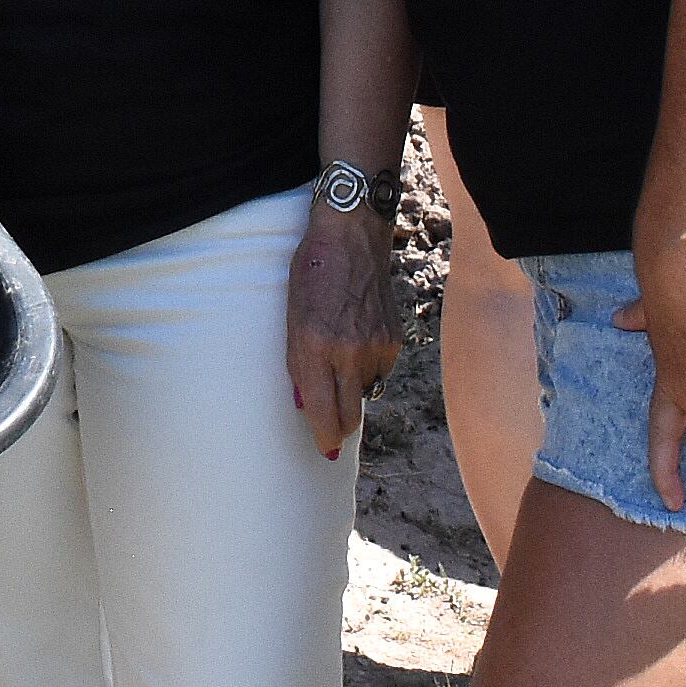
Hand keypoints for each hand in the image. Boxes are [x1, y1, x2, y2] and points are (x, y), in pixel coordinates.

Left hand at [282, 208, 403, 462]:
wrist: (350, 239)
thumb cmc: (311, 276)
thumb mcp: (291, 320)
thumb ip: (299, 367)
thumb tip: (306, 406)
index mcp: (315, 347)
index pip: (324, 412)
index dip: (324, 437)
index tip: (323, 447)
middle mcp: (349, 352)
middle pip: (351, 417)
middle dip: (339, 428)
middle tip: (331, 429)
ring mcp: (376, 347)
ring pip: (365, 393)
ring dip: (351, 389)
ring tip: (338, 358)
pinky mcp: (394, 341)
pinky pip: (379, 372)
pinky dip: (367, 368)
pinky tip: (356, 343)